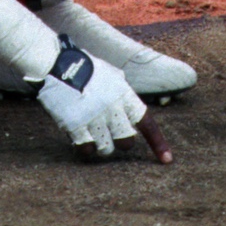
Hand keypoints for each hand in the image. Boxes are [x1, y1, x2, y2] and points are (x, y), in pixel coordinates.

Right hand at [34, 37, 172, 162]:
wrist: (59, 65)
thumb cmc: (86, 70)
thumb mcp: (113, 76)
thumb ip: (124, 95)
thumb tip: (133, 114)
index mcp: (125, 94)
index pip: (147, 123)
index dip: (158, 143)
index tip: (167, 160)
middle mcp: (113, 107)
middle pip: (127, 141)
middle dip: (120, 141)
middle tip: (108, 132)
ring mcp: (94, 118)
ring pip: (107, 148)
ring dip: (100, 144)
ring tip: (90, 130)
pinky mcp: (76, 125)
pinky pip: (87, 149)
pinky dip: (84, 147)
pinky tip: (78, 135)